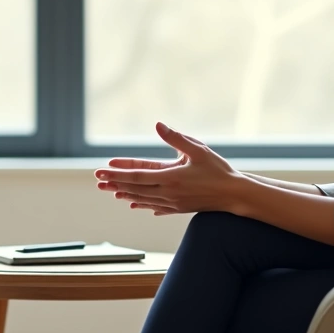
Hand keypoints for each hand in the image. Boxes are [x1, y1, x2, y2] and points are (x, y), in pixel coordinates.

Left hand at [95, 122, 245, 215]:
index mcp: (171, 177)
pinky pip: (155, 206)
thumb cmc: (218, 170)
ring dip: (125, 193)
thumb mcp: (198, 149)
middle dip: (115, 183)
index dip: (118, 172)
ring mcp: (173, 203)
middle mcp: (168, 192)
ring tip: (111, 191)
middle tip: (98, 180)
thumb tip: (159, 125)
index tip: (102, 169)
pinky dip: (142, 204)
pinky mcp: (179, 208)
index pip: (137, 175)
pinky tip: (134, 204)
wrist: (235, 194)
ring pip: (143, 198)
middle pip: (135, 188)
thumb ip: (176, 138)